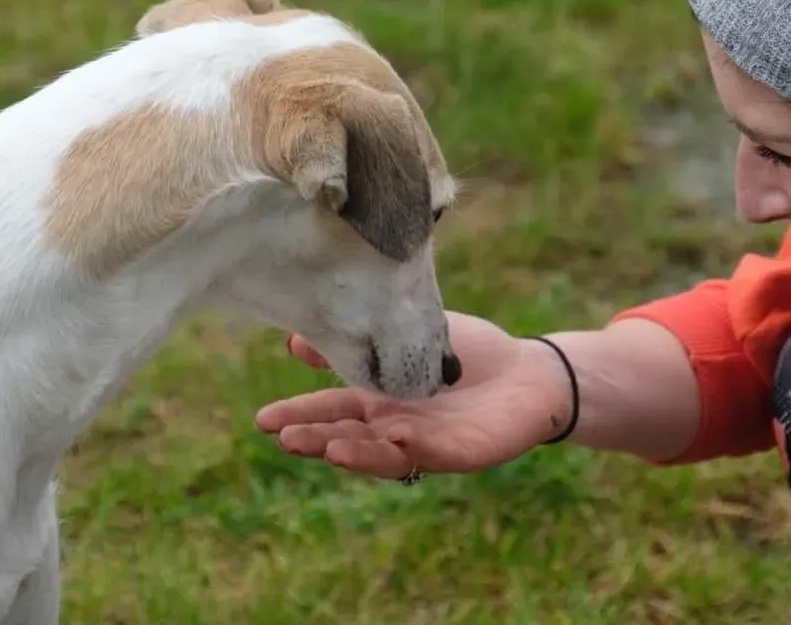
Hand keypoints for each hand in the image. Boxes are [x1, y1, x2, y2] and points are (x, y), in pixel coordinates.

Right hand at [254, 312, 571, 479]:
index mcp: (378, 402)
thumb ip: (360, 341)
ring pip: (386, 454)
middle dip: (316, 440)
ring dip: (357, 454)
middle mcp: (394, 427)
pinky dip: (416, 446)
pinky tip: (397, 434)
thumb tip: (296, 336)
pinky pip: (436, 452)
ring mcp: (426, 443)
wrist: (527, 373)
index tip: (263, 421)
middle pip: (348, 439)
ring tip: (329, 449)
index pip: (329, 411)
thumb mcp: (407, 338)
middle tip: (284, 438)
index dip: (298, 416)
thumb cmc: (466, 357)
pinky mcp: (463, 452)